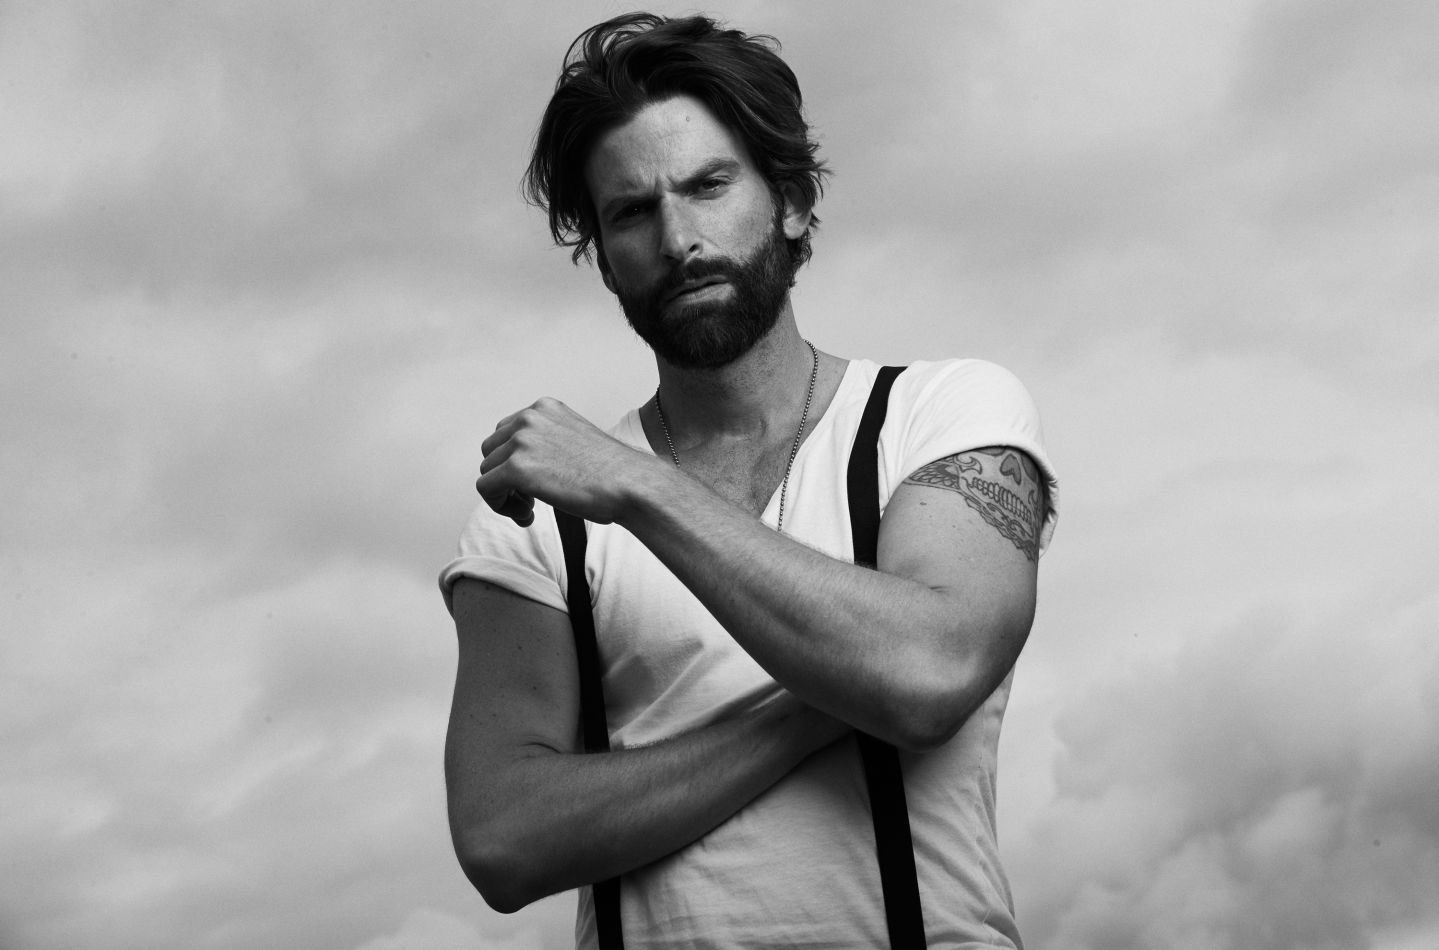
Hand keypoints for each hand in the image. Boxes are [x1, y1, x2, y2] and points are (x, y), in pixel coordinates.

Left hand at [476, 397, 660, 525]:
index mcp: (545, 408)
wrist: (631, 485)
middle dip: (506, 478)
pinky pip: (486, 489)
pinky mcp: (517, 467)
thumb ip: (545, 444)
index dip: (513, 462)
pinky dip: (501, 506)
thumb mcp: (574, 442)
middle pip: (491, 451)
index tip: (535, 483)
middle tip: (531, 501)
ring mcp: (522, 441)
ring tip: (531, 510)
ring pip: (487, 471)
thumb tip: (516, 468)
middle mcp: (530, 417)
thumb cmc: (612, 474)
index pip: (505, 433)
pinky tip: (527, 517)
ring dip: (506, 495)